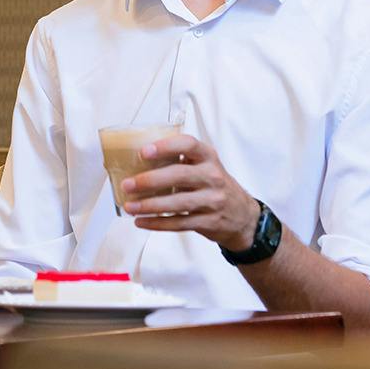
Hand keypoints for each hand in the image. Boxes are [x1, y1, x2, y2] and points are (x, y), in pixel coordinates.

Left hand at [120, 134, 260, 248]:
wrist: (243, 216)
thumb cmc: (212, 184)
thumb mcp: (204, 166)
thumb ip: (180, 160)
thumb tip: (136, 161)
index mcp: (208, 156)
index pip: (188, 145)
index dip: (165, 147)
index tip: (143, 152)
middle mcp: (213, 176)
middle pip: (179, 176)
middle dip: (150, 181)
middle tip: (127, 185)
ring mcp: (213, 200)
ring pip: (177, 203)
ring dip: (150, 206)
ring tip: (129, 207)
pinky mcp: (209, 222)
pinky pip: (180, 223)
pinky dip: (158, 223)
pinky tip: (141, 221)